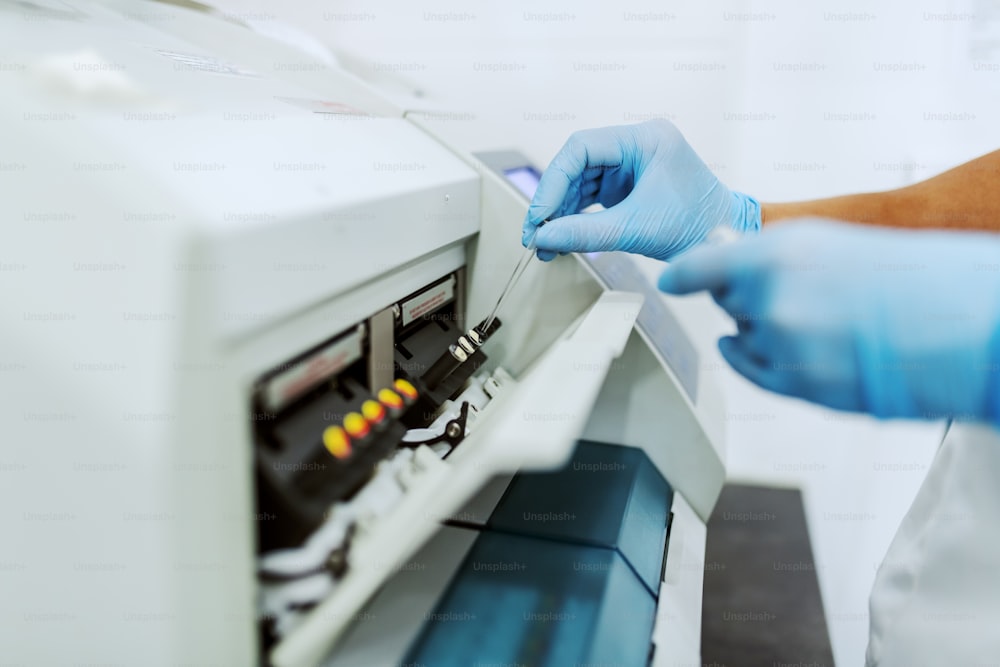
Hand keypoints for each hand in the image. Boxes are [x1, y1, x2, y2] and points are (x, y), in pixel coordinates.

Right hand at [523, 120, 759, 260]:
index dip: (552, 181)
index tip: (539, 216)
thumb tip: (542, 239)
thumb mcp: (636, 230)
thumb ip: (585, 233)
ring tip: (544, 245)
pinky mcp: (628, 185)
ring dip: (560, 213)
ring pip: (580, 181)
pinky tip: (560, 238)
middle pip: (576, 164)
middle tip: (535, 234)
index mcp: (646, 139)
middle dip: (553, 201)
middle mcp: (637, 145)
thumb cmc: (697, 227)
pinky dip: (574, 217)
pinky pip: (590, 195)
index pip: (582, 147)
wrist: (726, 243)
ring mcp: (632, 164)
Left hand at [658, 220, 999, 423]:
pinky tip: (750, 348)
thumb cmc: (913, 278)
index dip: (684, 273)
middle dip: (744, 294)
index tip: (671, 279)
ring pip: (744, 336)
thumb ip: (771, 252)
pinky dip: (747, 358)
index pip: (703, 265)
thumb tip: (724, 256)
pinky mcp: (800, 385)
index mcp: (781, 253)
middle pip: (727, 301)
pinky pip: (752, 371)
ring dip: (762, 328)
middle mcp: (773, 300)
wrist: (967, 326)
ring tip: (818, 317)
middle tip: (789, 289)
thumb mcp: (833, 243)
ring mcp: (785, 347)